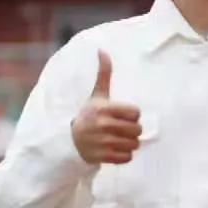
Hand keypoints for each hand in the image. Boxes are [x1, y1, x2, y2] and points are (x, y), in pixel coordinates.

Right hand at [71, 51, 141, 165]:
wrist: (70, 140)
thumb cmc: (88, 114)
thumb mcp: (96, 95)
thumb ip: (103, 74)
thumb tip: (102, 50)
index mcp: (104, 109)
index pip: (136, 113)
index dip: (132, 115)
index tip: (123, 115)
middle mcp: (103, 126)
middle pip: (137, 130)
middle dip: (133, 130)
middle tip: (123, 129)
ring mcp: (103, 143)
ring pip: (134, 144)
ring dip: (130, 143)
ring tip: (120, 139)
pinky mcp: (103, 157)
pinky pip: (127, 158)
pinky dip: (124, 155)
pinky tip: (116, 149)